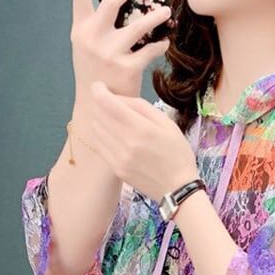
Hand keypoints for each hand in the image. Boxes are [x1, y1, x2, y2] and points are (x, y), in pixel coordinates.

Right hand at [69, 0, 172, 110]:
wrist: (98, 107)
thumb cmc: (96, 71)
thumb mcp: (89, 45)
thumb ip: (98, 24)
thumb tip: (123, 0)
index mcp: (82, 29)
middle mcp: (94, 38)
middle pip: (113, 1)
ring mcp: (110, 53)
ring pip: (139, 25)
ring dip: (156, 16)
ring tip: (166, 12)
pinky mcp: (127, 68)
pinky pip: (149, 50)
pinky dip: (159, 45)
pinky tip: (164, 42)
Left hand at [89, 80, 199, 202]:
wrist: (178, 187)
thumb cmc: (176, 152)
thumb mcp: (166, 122)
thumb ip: (141, 107)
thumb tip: (118, 98)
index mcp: (141, 128)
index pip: (107, 103)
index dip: (99, 91)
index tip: (99, 87)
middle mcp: (127, 143)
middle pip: (99, 115)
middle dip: (100, 105)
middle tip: (109, 104)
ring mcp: (119, 158)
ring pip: (96, 130)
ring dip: (100, 120)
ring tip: (112, 120)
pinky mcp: (116, 169)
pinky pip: (100, 146)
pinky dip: (102, 136)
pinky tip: (112, 136)